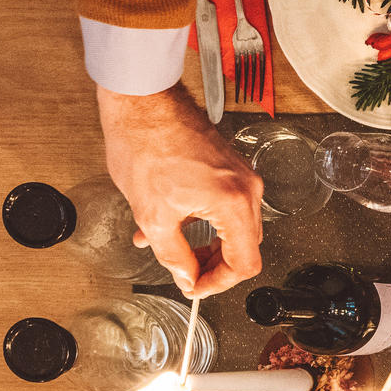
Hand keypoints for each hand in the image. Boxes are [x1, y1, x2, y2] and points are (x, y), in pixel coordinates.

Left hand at [96, 85, 263, 295]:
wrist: (143, 103)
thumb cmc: (146, 144)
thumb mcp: (152, 214)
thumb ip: (172, 255)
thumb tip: (185, 276)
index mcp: (233, 203)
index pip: (244, 263)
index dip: (218, 283)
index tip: (195, 287)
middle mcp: (247, 190)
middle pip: (244, 247)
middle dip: (212, 266)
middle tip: (185, 274)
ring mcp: (242, 177)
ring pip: (234, 228)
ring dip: (206, 245)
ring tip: (172, 248)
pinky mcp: (231, 168)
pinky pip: (228, 207)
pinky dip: (206, 223)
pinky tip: (176, 224)